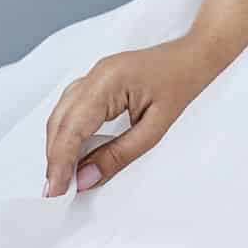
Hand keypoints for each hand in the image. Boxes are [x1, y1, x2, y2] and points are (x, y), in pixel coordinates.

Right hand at [42, 37, 217, 197]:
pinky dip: (67, 134)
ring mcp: (93, 75)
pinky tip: (72, 153)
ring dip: (58, 147)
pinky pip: (71, 109)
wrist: (193, 56)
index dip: (60, 161)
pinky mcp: (96, 82)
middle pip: (60, 121)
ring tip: (62, 178)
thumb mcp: (154, 128)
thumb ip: (118, 155)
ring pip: (61, 115)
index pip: (72, 127)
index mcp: (108, 81)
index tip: (55, 191)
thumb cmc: (180, 83)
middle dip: (55, 158)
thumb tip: (85, 179)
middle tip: (56, 191)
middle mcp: (95, 75)